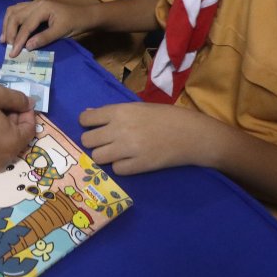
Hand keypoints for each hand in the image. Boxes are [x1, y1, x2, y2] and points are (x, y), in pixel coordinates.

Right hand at [0, 0, 95, 56]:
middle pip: (15, 16)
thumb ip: (44, 38)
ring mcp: (33, 3)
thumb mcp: (61, 32)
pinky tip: (8, 29)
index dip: (18, 40)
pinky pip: (16, 10)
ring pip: (12, 11)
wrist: (83, 15)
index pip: (26, 25)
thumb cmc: (74, 23)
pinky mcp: (33, 6)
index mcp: (43, 8)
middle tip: (8, 48)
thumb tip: (27, 47)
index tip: (12, 53)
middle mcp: (35, 3)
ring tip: (4, 40)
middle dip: (9, 33)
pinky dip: (10, 20)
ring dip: (6, 25)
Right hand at [0, 85, 36, 169]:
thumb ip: (18, 99)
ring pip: (6, 141)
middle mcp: (3, 160)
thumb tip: (30, 104)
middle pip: (19, 136)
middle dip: (15, 118)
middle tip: (1, 101)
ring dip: (4, 124)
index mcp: (11, 145)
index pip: (30, 128)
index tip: (17, 97)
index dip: (27, 111)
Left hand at [80, 103, 222, 173]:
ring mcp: (128, 149)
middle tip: (104, 142)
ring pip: (98, 157)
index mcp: (119, 111)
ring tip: (116, 152)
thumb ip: (112, 112)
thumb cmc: (164, 116)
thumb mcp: (137, 107)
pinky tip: (130, 160)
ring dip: (104, 156)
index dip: (86, 123)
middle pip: (87, 140)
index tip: (92, 126)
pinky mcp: (138, 166)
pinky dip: (120, 166)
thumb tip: (89, 114)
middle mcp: (119, 129)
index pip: (86, 118)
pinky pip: (116, 169)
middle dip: (93, 142)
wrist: (190, 134)